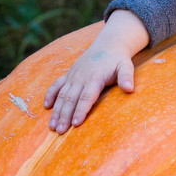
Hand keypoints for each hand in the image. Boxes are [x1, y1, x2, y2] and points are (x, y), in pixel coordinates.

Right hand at [44, 10, 149, 132]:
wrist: (108, 45)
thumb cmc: (118, 60)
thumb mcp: (126, 66)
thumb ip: (126, 77)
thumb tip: (129, 89)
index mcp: (94, 77)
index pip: (86, 97)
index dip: (80, 110)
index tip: (75, 123)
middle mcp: (80, 77)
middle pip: (70, 99)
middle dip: (64, 115)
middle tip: (60, 131)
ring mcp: (73, 76)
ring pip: (61, 95)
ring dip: (56, 111)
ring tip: (52, 126)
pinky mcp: (69, 75)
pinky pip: (56, 85)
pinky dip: (50, 95)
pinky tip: (46, 107)